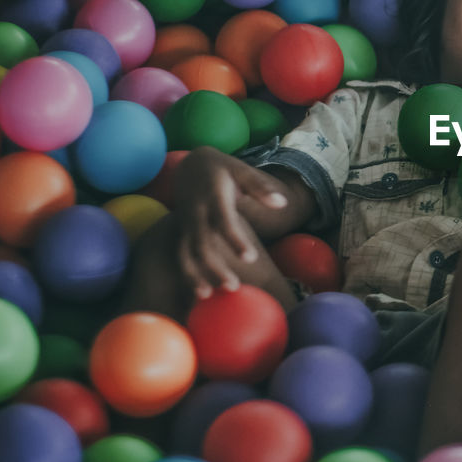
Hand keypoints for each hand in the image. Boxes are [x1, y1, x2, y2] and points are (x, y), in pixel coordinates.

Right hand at [174, 147, 288, 298]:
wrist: (191, 165)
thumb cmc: (223, 170)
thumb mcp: (242, 170)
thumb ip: (261, 187)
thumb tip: (282, 203)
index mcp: (212, 196)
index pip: (223, 220)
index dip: (234, 239)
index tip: (250, 259)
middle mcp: (195, 212)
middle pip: (202, 243)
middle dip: (214, 266)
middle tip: (234, 287)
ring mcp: (184, 223)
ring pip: (186, 253)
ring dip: (196, 275)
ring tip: (209, 297)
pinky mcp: (179, 232)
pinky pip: (180, 256)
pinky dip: (187, 274)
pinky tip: (200, 295)